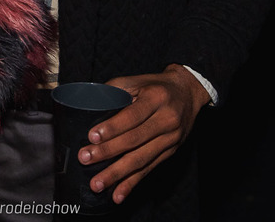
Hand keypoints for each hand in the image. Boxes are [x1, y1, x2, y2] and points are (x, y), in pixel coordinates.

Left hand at [78, 65, 210, 203]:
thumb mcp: (137, 80)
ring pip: (141, 159)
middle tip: (86, 159)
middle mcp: (166, 120)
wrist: (188, 93)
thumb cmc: (157, 86)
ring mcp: (170, 139)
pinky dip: (132, 184)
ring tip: (98, 183)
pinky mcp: (169, 153)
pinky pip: (149, 170)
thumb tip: (89, 103)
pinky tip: (118, 194)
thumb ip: (114, 90)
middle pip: (135, 140)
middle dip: (108, 152)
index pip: (132, 116)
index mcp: (156, 99)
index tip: (92, 137)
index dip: (112, 127)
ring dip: (117, 174)